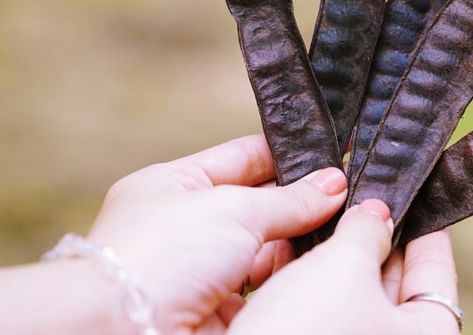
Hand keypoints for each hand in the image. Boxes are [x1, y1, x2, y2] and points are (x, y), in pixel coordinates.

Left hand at [86, 134, 347, 333]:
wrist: (122, 332)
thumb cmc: (159, 256)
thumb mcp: (232, 209)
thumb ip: (288, 199)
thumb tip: (334, 184)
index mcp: (174, 184)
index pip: (242, 158)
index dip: (287, 156)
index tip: (332, 156)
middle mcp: (185, 226)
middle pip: (258, 206)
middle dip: (301, 202)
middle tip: (350, 195)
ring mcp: (199, 272)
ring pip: (264, 250)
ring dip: (299, 242)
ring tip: (342, 230)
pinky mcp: (214, 312)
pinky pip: (262, 290)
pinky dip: (287, 280)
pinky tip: (317, 269)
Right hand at [228, 199, 460, 334]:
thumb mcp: (343, 269)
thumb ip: (365, 232)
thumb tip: (375, 212)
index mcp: (426, 333)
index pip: (435, 266)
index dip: (424, 224)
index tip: (414, 193)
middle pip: (394, 279)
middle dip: (374, 234)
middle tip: (360, 194)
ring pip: (353, 292)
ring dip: (336, 253)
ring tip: (322, 212)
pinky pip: (323, 306)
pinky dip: (310, 279)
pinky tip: (290, 250)